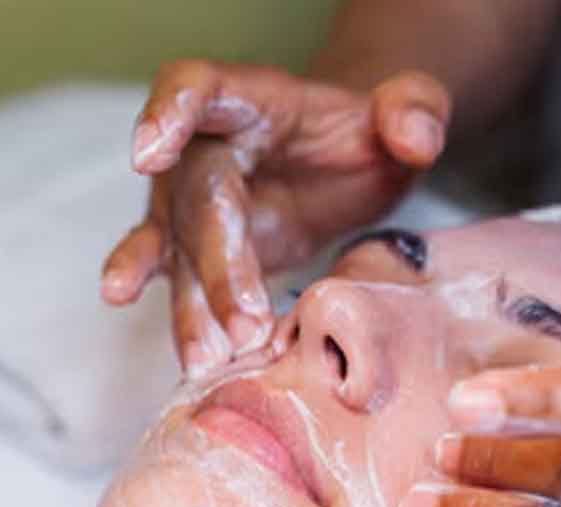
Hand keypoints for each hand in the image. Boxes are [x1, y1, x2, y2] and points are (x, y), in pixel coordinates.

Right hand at [101, 60, 449, 371]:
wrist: (339, 167)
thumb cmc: (360, 136)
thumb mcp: (405, 112)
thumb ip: (415, 109)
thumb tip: (414, 137)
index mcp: (250, 100)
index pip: (198, 88)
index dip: (168, 116)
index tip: (146, 155)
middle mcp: (204, 151)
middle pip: (198, 202)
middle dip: (218, 267)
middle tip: (246, 327)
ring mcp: (191, 206)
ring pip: (180, 255)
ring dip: (192, 311)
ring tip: (206, 363)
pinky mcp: (196, 254)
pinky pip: (181, 286)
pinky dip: (184, 322)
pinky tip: (183, 360)